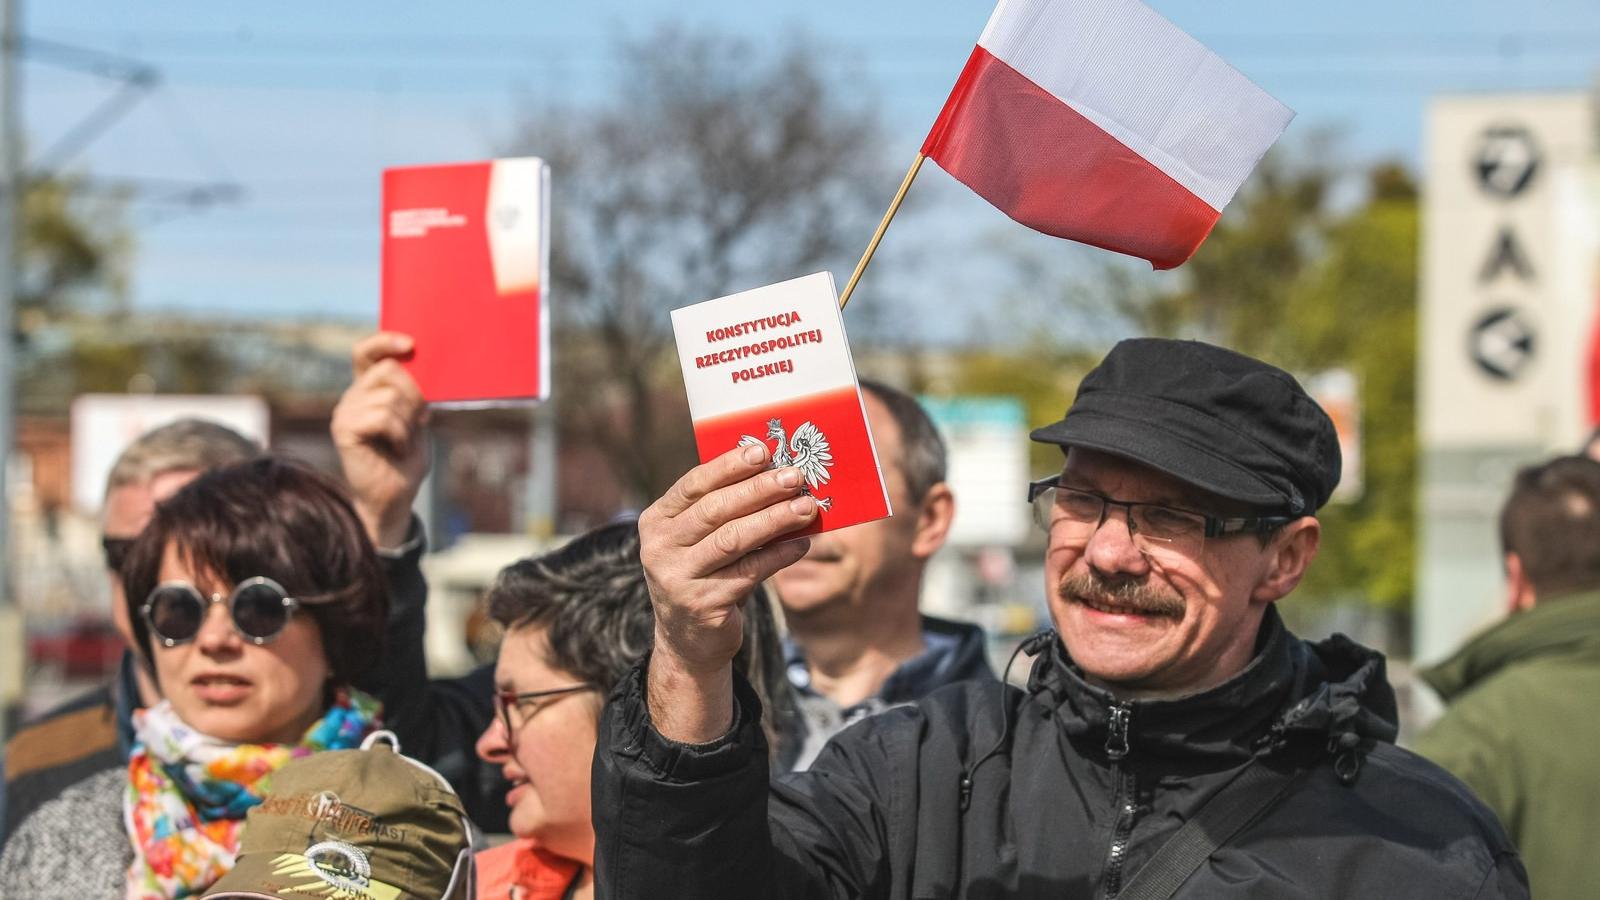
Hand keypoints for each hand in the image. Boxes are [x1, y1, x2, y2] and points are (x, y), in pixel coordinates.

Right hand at [331, 332, 428, 548]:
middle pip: (388, 370)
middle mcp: (352, 396)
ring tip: (402, 441)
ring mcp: (345, 411)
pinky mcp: (344, 429)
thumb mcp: (416, 419)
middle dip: (414, 394)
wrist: (394, 496)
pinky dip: (399, 434)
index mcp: (368, 390)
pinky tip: (396, 448)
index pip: (366, 353)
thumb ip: (413, 393)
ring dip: (408, 422)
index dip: (385, 341)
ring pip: (390, 396)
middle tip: (418, 420)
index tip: (410, 343)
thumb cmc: (406, 459)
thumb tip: (422, 365)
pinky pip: (382, 416)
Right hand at [639, 442, 817, 740]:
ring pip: (733, 540)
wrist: (688, 639)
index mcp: (656, 521)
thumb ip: (724, 509)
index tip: (764, 451)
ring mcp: (677, 579)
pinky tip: (801, 544)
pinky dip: (779, 555)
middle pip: (715, 510)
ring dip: (775, 520)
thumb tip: (776, 472)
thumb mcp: (700, 539)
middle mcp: (659, 548)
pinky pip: (748, 573)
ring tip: (807, 507)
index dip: (729, 466)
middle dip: (759, 490)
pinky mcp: (702, 605)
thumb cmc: (704, 573)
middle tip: (796, 477)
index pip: (693, 485)